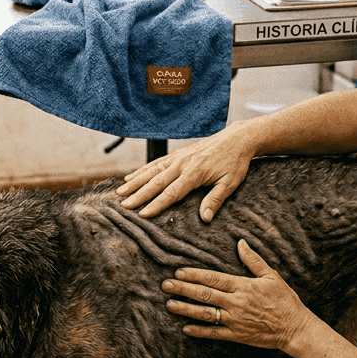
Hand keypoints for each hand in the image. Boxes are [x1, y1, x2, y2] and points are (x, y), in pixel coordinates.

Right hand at [115, 124, 255, 221]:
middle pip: (156, 182)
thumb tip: (205, 218)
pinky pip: (155, 163)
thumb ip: (215, 200)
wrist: (236, 139)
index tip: (143, 215)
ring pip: (151, 171)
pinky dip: (141, 170)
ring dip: (135, 182)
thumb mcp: (230, 183)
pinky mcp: (177, 154)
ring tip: (120, 192)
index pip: (171, 193)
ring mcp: (178, 157)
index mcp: (194, 173)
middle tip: (123, 206)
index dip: (156, 205)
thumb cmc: (235, 163)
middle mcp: (182, 164)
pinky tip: (130, 177)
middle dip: (138, 195)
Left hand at [162, 240, 316, 351]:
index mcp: (243, 286)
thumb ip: (253, 260)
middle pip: (204, 294)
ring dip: (186, 309)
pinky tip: (185, 328)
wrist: (295, 328)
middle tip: (166, 285)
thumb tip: (240, 242)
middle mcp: (236, 303)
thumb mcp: (271, 276)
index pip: (213, 279)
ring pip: (205, 314)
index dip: (194, 275)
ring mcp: (235, 320)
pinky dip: (199, 331)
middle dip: (183, 289)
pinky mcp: (237, 335)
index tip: (178, 272)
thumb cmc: (284, 300)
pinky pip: (214, 333)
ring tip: (170, 304)